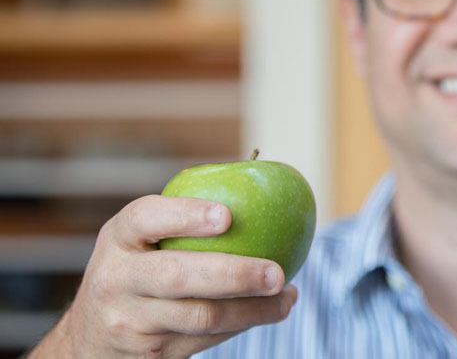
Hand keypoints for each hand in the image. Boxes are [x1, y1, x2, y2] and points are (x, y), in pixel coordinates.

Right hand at [29, 195, 296, 358]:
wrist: (93, 335)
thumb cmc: (140, 266)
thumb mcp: (142, 237)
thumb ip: (185, 217)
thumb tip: (264, 189)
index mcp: (119, 238)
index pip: (146, 219)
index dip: (185, 215)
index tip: (227, 216)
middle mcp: (116, 279)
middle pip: (177, 277)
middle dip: (234, 275)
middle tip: (277, 271)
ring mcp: (130, 321)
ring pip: (200, 317)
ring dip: (253, 308)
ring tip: (286, 294)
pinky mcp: (150, 354)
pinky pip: (205, 339)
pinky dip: (244, 323)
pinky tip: (273, 310)